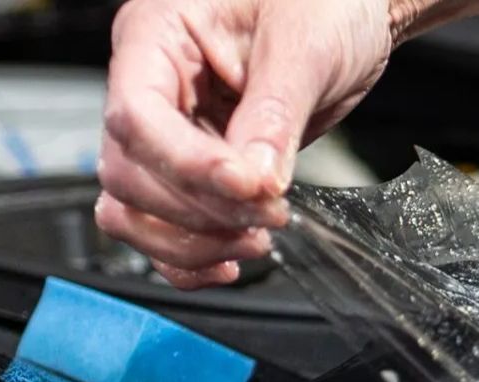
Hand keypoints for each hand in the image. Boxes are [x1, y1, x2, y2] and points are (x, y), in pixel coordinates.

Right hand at [97, 0, 399, 287]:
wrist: (349, 12)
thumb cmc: (323, 0)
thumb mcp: (305, 45)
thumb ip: (273, 116)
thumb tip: (254, 181)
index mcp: (156, 35)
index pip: (136, 116)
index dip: (186, 164)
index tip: (246, 187)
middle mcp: (148, 84)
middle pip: (129, 173)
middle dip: (198, 209)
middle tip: (270, 212)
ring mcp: (166, 132)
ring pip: (134, 210)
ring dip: (190, 241)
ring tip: (257, 238)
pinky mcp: (191, 170)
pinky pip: (161, 228)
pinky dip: (189, 256)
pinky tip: (231, 259)